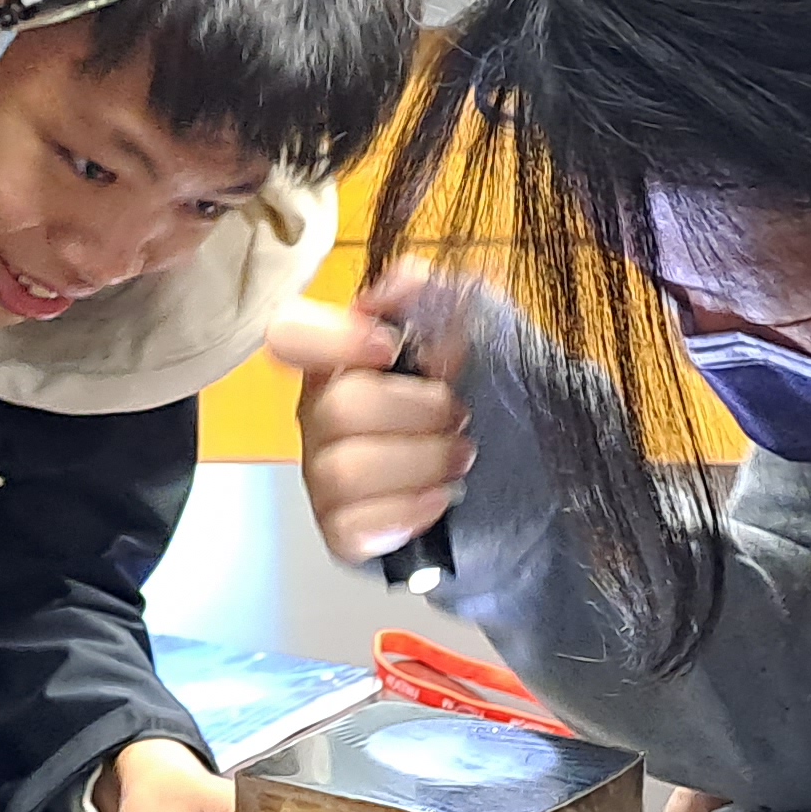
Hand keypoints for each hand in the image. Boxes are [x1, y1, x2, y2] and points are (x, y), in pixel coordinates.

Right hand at [271, 261, 478, 564]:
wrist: (520, 483)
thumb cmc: (487, 403)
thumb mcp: (486, 338)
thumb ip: (447, 300)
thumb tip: (408, 282)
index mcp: (342, 358)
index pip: (290, 335)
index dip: (331, 339)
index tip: (389, 348)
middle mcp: (321, 414)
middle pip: (336, 408)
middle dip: (415, 411)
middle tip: (461, 414)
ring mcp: (325, 475)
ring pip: (343, 471)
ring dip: (417, 462)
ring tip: (462, 457)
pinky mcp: (343, 530)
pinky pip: (351, 527)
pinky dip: (404, 513)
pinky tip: (440, 500)